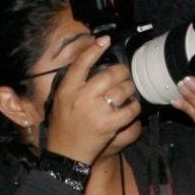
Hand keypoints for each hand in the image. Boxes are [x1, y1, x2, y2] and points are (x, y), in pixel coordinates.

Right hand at [43, 35, 139, 164]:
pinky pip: (129, 109)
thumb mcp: (60, 101)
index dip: (95, 49)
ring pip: (121, 90)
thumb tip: (91, 64)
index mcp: (67, 90)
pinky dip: (135, 106)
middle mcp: (80, 98)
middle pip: (108, 74)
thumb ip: (73, 84)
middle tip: (124, 74)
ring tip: (129, 90)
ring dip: (129, 88)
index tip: (105, 40)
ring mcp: (95, 112)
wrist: (65, 154)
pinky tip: (133, 107)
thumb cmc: (63, 127)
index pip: (81, 63)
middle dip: (121, 72)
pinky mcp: (108, 125)